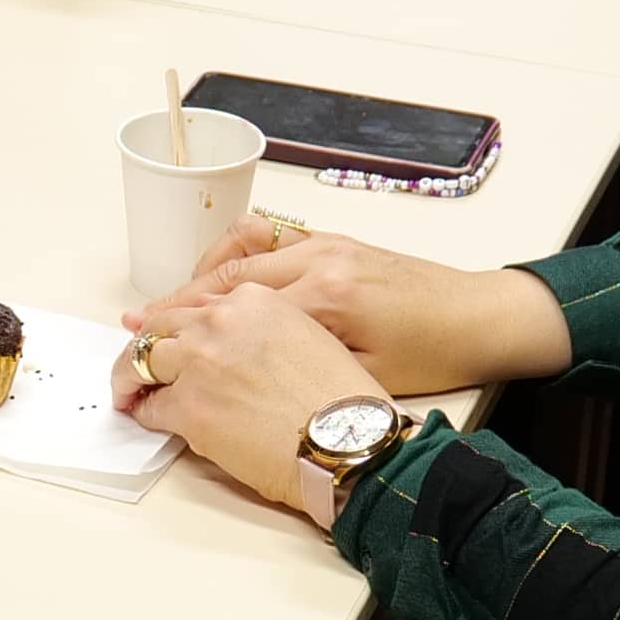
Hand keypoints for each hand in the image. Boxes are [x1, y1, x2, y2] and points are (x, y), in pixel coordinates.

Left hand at [118, 281, 391, 510]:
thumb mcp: (306, 336)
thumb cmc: (341, 401)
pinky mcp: (189, 407)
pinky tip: (147, 418)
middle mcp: (221, 321)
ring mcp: (200, 363)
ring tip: (128, 392)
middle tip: (137, 364)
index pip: (197, 303)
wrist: (348, 441)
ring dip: (131, 376)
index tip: (165, 333)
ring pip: (142, 359)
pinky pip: (151, 407)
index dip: (176, 324)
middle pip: (162, 325)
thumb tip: (226, 342)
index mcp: (253, 300)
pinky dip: (146, 413)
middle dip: (146, 345)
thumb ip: (259, 328)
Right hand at [134, 214, 572, 395]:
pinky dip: (233, 253)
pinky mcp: (333, 240)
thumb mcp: (361, 379)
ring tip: (166, 304)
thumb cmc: (434, 356)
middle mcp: (317, 259)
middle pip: (222, 277)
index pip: (229, 313)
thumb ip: (294, 371)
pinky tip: (216, 275)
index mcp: (323, 299)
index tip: (143, 358)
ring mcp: (324, 243)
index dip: (179, 339)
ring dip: (197, 274)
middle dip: (173, 305)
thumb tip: (229, 382)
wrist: (484, 317)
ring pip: (239, 250)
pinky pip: (267, 237)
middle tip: (134, 329)